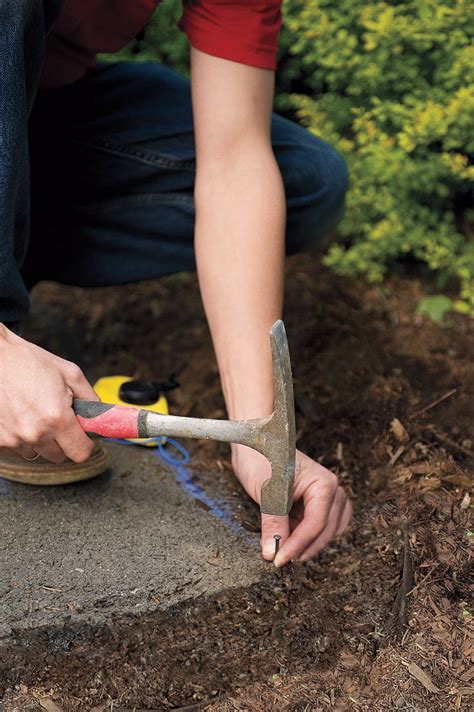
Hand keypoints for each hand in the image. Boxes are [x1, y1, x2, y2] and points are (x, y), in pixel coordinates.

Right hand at [0, 324, 98, 462]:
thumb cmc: (29, 362)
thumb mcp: (70, 373)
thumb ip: (90, 399)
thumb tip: (99, 416)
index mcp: (57, 418)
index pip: (81, 453)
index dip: (84, 444)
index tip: (82, 436)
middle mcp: (35, 433)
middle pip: (59, 456)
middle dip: (62, 441)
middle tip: (57, 419)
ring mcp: (14, 439)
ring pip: (37, 453)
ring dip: (40, 439)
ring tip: (34, 414)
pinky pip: (18, 448)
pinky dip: (21, 437)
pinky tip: (20, 417)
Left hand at [232, 445, 351, 566]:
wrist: (257, 442)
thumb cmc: (262, 459)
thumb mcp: (265, 493)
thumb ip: (272, 524)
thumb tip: (272, 553)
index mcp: (324, 483)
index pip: (316, 523)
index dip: (298, 545)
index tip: (280, 561)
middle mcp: (333, 490)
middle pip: (326, 531)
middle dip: (304, 548)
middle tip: (279, 561)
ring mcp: (330, 497)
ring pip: (329, 533)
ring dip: (309, 545)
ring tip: (285, 551)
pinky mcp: (321, 503)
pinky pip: (324, 527)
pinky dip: (310, 537)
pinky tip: (293, 540)